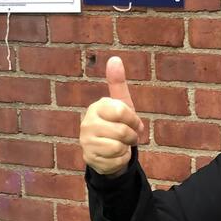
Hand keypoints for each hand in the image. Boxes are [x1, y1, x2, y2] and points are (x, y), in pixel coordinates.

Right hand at [80, 56, 144, 175]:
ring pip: (119, 147)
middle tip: (129, 137)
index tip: (134, 122)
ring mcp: (86, 142)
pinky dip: (121, 160)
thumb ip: (117, 83)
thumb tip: (115, 58)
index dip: (134, 120)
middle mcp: (87, 123)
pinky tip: (114, 155)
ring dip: (126, 148)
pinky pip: (116, 161)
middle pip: (123, 132)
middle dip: (132, 137)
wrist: (107, 151)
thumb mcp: (121, 104)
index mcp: (97, 107)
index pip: (122, 111)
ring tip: (120, 145)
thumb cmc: (116, 124)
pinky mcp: (89, 159)